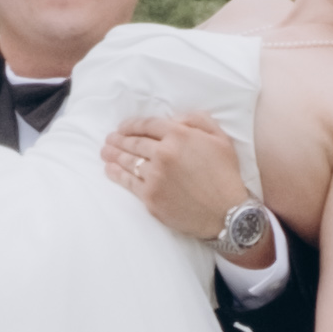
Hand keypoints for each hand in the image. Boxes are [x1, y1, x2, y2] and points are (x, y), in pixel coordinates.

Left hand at [108, 110, 253, 244]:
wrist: (226, 213)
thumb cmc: (225, 175)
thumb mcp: (220, 139)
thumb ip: (197, 121)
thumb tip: (174, 118)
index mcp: (179, 136)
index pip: (148, 125)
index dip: (132, 125)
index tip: (123, 127)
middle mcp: (163, 154)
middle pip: (134, 142)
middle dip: (119, 139)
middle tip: (110, 138)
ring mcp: (154, 176)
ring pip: (128, 161)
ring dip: (114, 154)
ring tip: (105, 151)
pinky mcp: (150, 197)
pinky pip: (128, 182)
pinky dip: (116, 174)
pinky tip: (110, 170)